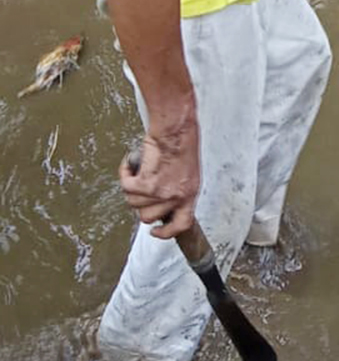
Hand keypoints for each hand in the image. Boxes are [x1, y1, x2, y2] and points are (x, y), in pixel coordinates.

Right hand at [122, 117, 199, 238]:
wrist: (176, 128)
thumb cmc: (182, 142)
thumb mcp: (188, 171)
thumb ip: (178, 189)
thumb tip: (163, 201)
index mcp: (190, 193)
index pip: (181, 224)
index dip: (167, 232)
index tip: (155, 231)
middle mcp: (176, 196)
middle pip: (148, 217)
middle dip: (142, 203)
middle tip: (142, 187)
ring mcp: (160, 192)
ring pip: (134, 202)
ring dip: (132, 187)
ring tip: (140, 170)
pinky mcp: (146, 183)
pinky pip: (126, 187)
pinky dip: (125, 174)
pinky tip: (131, 164)